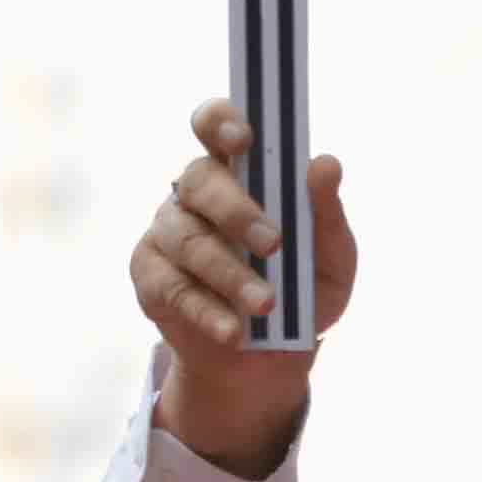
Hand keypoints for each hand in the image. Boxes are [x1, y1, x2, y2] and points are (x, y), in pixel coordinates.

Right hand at [136, 97, 356, 478]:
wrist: (272, 359)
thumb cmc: (303, 290)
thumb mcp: (331, 257)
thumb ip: (327, 213)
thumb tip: (325, 164)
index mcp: (239, 172)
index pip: (214, 125)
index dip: (220, 121)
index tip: (242, 138)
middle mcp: (196, 195)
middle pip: (198, 181)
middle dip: (235, 211)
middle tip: (273, 243)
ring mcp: (167, 234)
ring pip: (188, 241)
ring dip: (230, 274)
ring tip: (267, 304)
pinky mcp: (150, 278)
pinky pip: (173, 288)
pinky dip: (208, 312)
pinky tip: (234, 333)